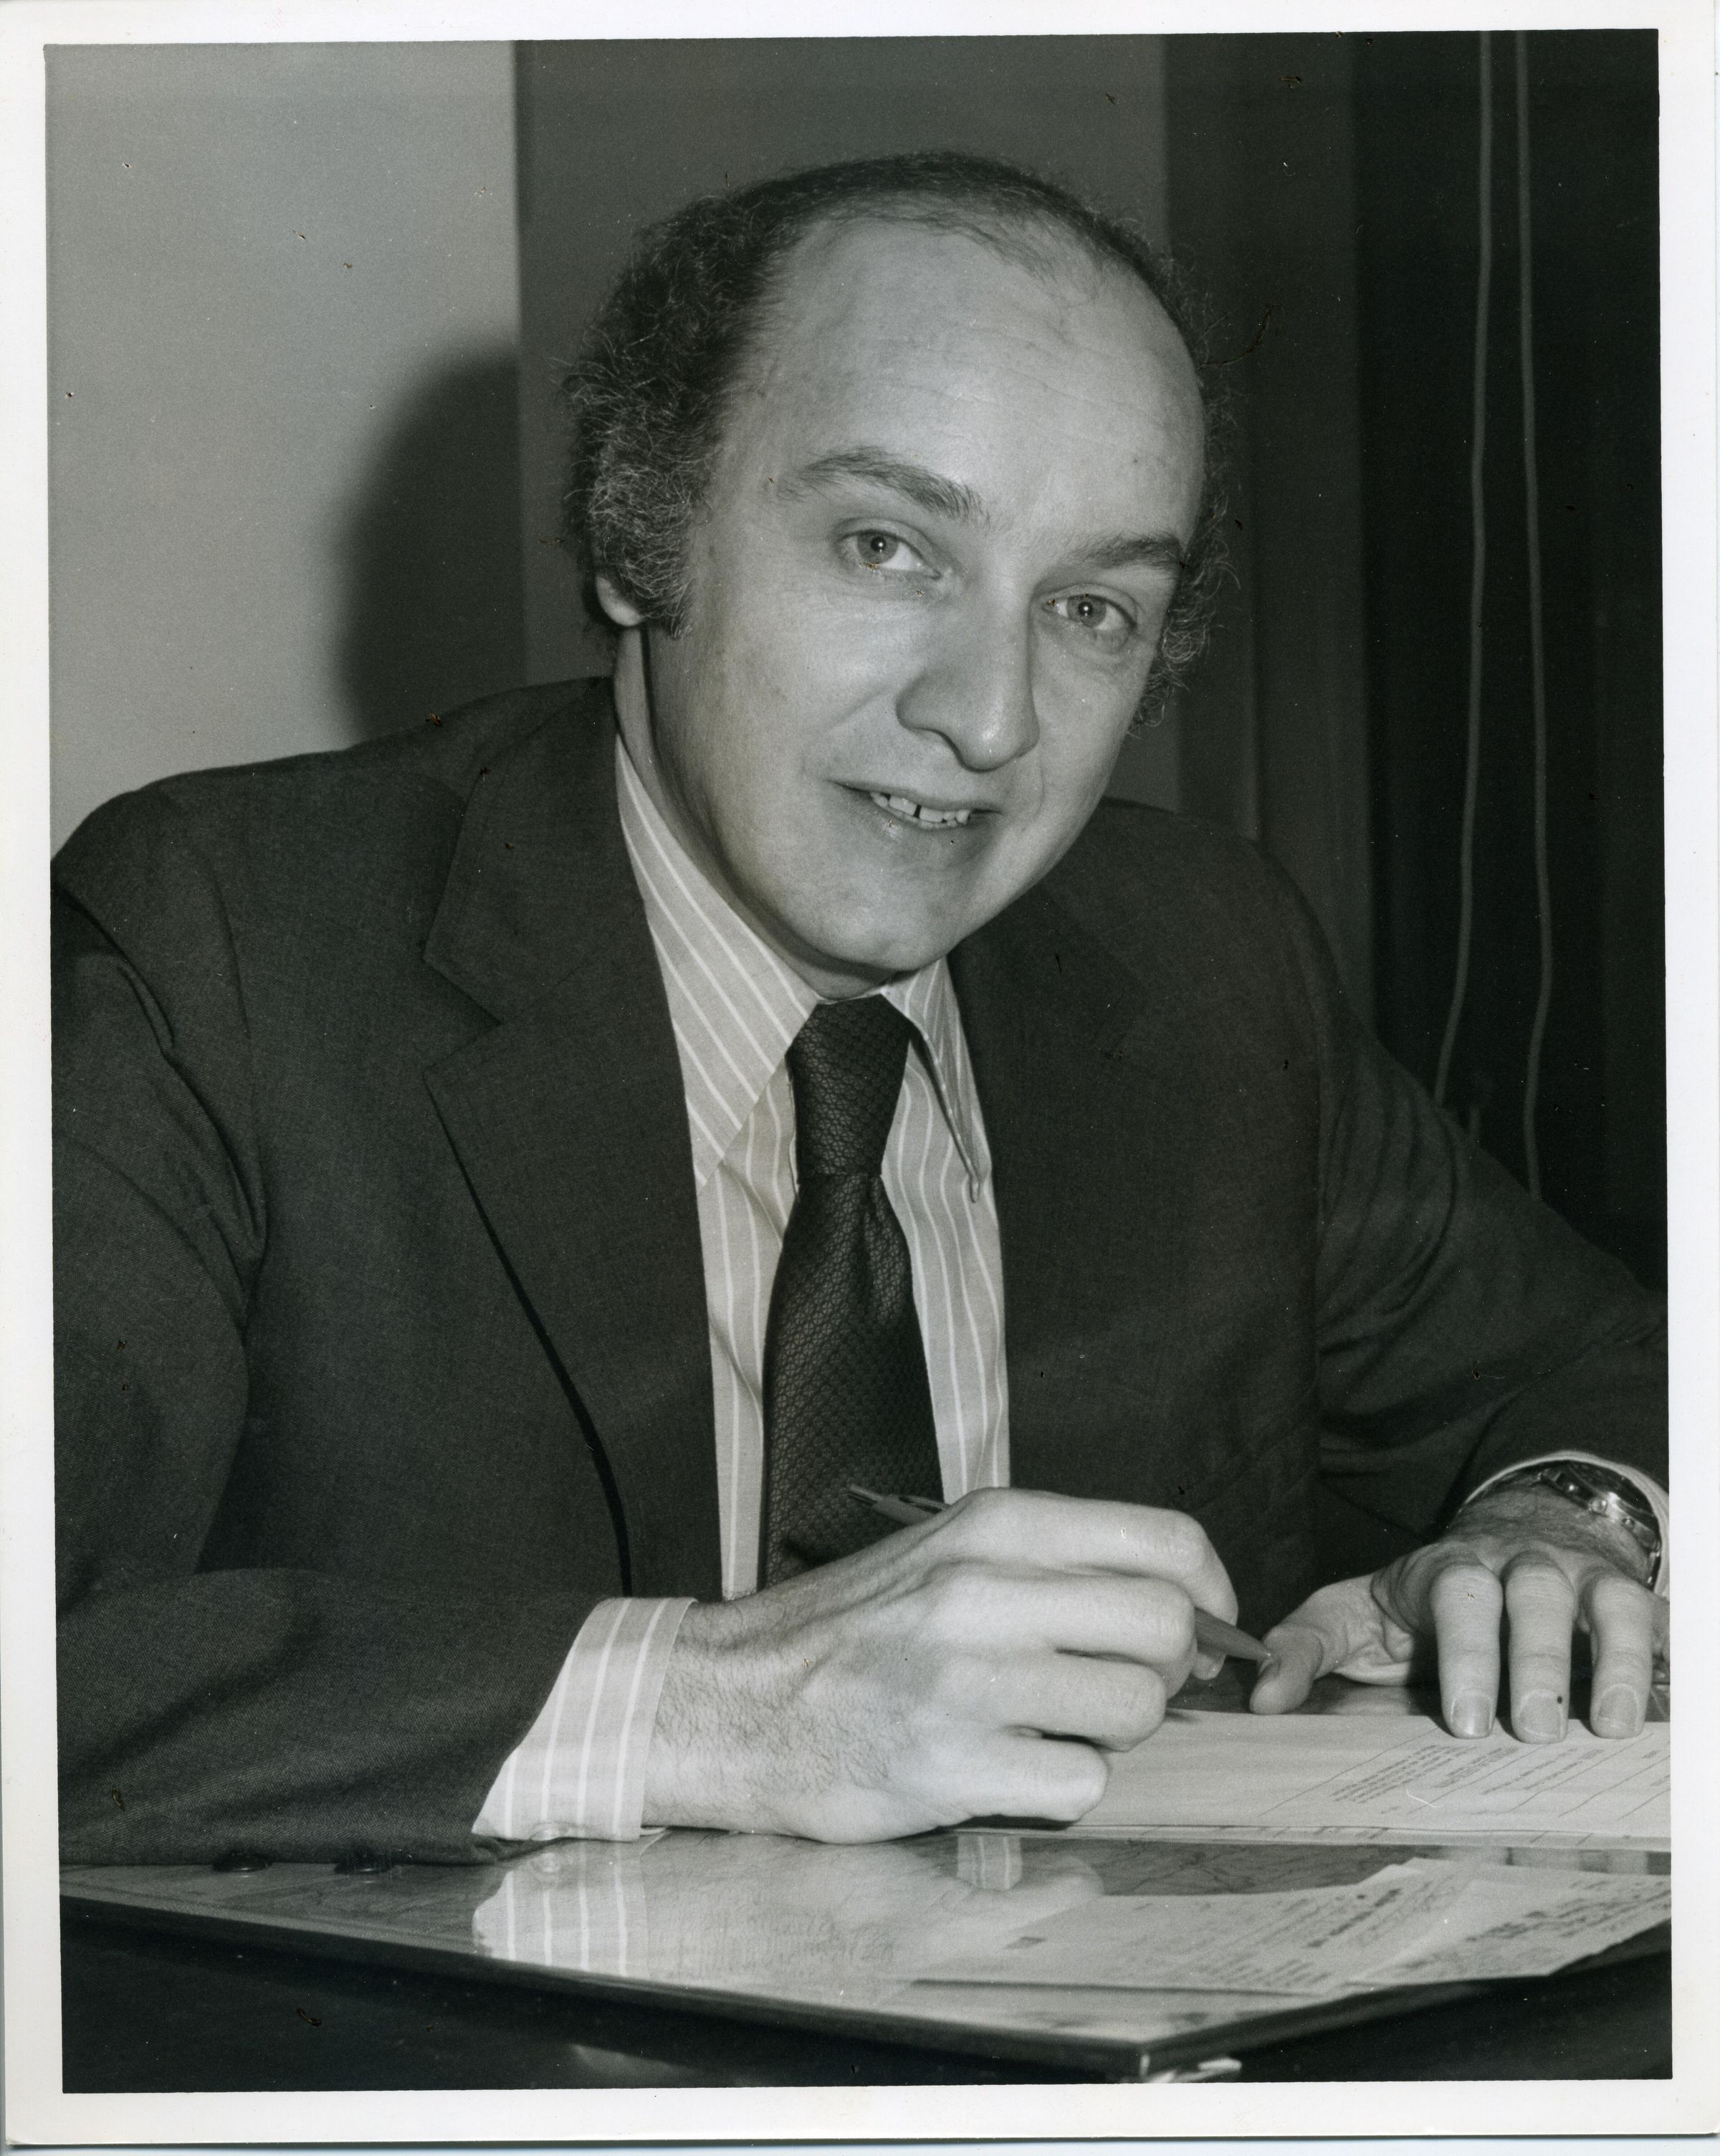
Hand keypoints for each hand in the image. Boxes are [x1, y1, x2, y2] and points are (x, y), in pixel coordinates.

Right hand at [642, 1487, 1236, 1840]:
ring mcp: (971, 1678)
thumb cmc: (853, 1629)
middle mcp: (987, 1589)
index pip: (1165, 1541)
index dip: (1209, 1590)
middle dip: (1162, 1669)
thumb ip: (1054, 1563)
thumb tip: (1180, 1601)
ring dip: (1108, 1733)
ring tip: (1044, 1725)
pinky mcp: (955, 1764)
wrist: (734, 1699)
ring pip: (1135, 1709)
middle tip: (1113, 1684)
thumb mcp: (946, 1551)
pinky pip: (1082, 1785)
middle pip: (1167, 1627)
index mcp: (994, 1526)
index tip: (1204, 1622)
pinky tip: (1006, 1769)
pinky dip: (1061, 1788)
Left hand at [1249, 1485, 1666, 1741]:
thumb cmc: (1423, 1597)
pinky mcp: (1633, 1601)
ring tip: (1614, 1726)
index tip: (1467, 1720)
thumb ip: (1305, 1647)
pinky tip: (1671, 1710)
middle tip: (1535, 1730)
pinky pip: (1661, 1622)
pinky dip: (1670, 1659)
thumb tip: (1261, 1697)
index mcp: (1450, 1569)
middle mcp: (1521, 1566)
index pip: (1458, 1595)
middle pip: (1536, 1595)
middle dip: (1539, 1661)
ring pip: (1610, 1602)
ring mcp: (1583, 1579)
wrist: (1511, 1536)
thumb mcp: (1354, 1611)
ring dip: (1617, 1661)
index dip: (1467, 1653)